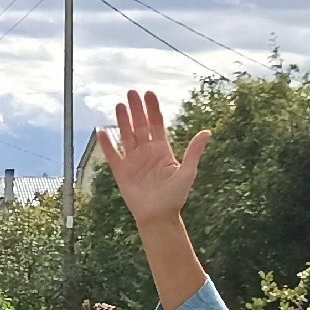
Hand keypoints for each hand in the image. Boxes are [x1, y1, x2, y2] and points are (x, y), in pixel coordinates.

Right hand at [97, 90, 209, 229]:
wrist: (158, 217)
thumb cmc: (175, 197)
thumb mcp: (187, 172)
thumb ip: (194, 151)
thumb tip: (207, 132)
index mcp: (162, 150)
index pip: (156, 124)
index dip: (152, 109)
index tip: (149, 94)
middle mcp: (146, 152)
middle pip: (140, 126)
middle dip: (136, 109)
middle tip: (131, 92)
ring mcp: (133, 161)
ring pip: (126, 136)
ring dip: (122, 121)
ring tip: (119, 105)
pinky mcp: (121, 172)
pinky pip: (112, 155)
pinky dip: (107, 144)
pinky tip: (102, 131)